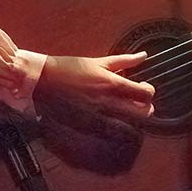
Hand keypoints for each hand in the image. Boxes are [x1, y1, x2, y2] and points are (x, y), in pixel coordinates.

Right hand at [33, 52, 154, 131]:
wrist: (42, 82)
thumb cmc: (68, 68)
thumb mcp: (98, 61)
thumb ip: (124, 60)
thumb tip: (143, 56)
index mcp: (112, 83)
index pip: (145, 94)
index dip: (149, 92)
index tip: (143, 88)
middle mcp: (108, 102)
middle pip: (142, 113)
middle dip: (146, 109)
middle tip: (139, 103)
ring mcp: (98, 117)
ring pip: (129, 127)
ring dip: (133, 122)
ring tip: (128, 114)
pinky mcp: (87, 127)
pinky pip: (111, 135)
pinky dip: (118, 130)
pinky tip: (114, 122)